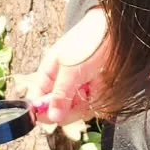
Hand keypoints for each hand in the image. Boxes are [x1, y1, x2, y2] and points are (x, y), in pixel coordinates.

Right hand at [26, 8, 111, 126]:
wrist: (113, 32)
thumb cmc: (88, 43)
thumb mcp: (71, 70)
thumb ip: (61, 94)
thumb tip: (51, 117)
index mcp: (47, 75)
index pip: (36, 101)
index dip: (42, 111)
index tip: (54, 115)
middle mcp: (59, 85)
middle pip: (56, 111)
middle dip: (69, 109)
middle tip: (80, 97)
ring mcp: (75, 90)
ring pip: (74, 112)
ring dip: (84, 105)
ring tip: (91, 85)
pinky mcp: (90, 94)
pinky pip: (88, 108)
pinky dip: (95, 102)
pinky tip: (99, 87)